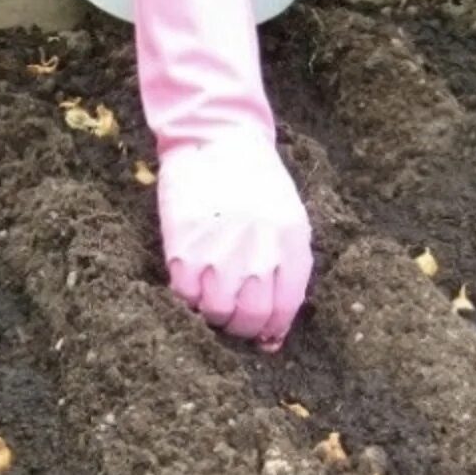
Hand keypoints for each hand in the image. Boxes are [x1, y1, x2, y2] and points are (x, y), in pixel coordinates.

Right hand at [157, 132, 311, 349]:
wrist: (217, 140)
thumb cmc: (256, 181)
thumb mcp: (289, 217)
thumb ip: (288, 266)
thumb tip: (274, 326)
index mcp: (290, 243)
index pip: (285, 308)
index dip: (273, 329)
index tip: (264, 334)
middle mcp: (258, 253)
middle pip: (251, 318)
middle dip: (244, 328)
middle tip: (235, 320)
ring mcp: (220, 254)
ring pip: (217, 313)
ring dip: (215, 316)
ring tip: (212, 299)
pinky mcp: (184, 251)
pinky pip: (186, 296)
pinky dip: (188, 298)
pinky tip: (193, 282)